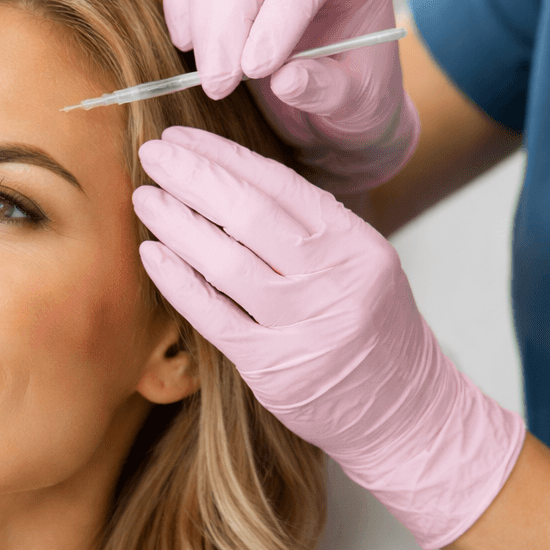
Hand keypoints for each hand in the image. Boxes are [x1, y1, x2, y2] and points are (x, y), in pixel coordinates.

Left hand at [133, 126, 524, 549]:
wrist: (404, 411)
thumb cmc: (372, 327)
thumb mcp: (361, 264)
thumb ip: (309, 228)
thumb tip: (229, 179)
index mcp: (355, 245)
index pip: (280, 184)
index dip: (224, 156)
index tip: (183, 138)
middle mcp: (332, 282)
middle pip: (249, 215)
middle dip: (193, 177)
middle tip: (153, 154)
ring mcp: (302, 327)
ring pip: (225, 261)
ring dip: (176, 223)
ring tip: (144, 198)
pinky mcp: (272, 368)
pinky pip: (212, 314)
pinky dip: (177, 280)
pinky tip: (151, 253)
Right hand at [163, 0, 418, 193]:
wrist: (332, 84)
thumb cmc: (351, 91)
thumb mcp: (354, 104)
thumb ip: (327, 91)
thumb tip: (286, 79)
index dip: (278, 16)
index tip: (255, 71)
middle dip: (229, 25)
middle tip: (219, 85)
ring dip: (202, 19)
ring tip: (211, 76)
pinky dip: (179, 1)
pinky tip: (188, 44)